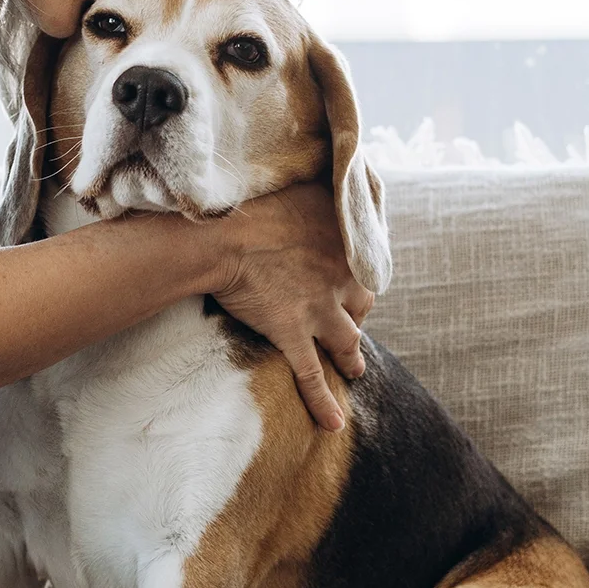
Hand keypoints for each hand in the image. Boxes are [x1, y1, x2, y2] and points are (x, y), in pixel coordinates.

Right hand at [207, 184, 374, 432]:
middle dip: (356, 315)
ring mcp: (320, 311)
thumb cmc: (254, 199)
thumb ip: (319, 181)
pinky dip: (323, 403)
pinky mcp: (294, 335)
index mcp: (346, 242)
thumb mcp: (300, 179)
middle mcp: (342, 279)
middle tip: (352, 322)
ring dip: (352, 358)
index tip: (349, 281)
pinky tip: (333, 425)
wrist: (223, 235)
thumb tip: (330, 161)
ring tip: (355, 371)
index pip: (365, 266)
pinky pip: (313, 376)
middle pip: (360, 305)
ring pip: (347, 343)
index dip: (357, 276)